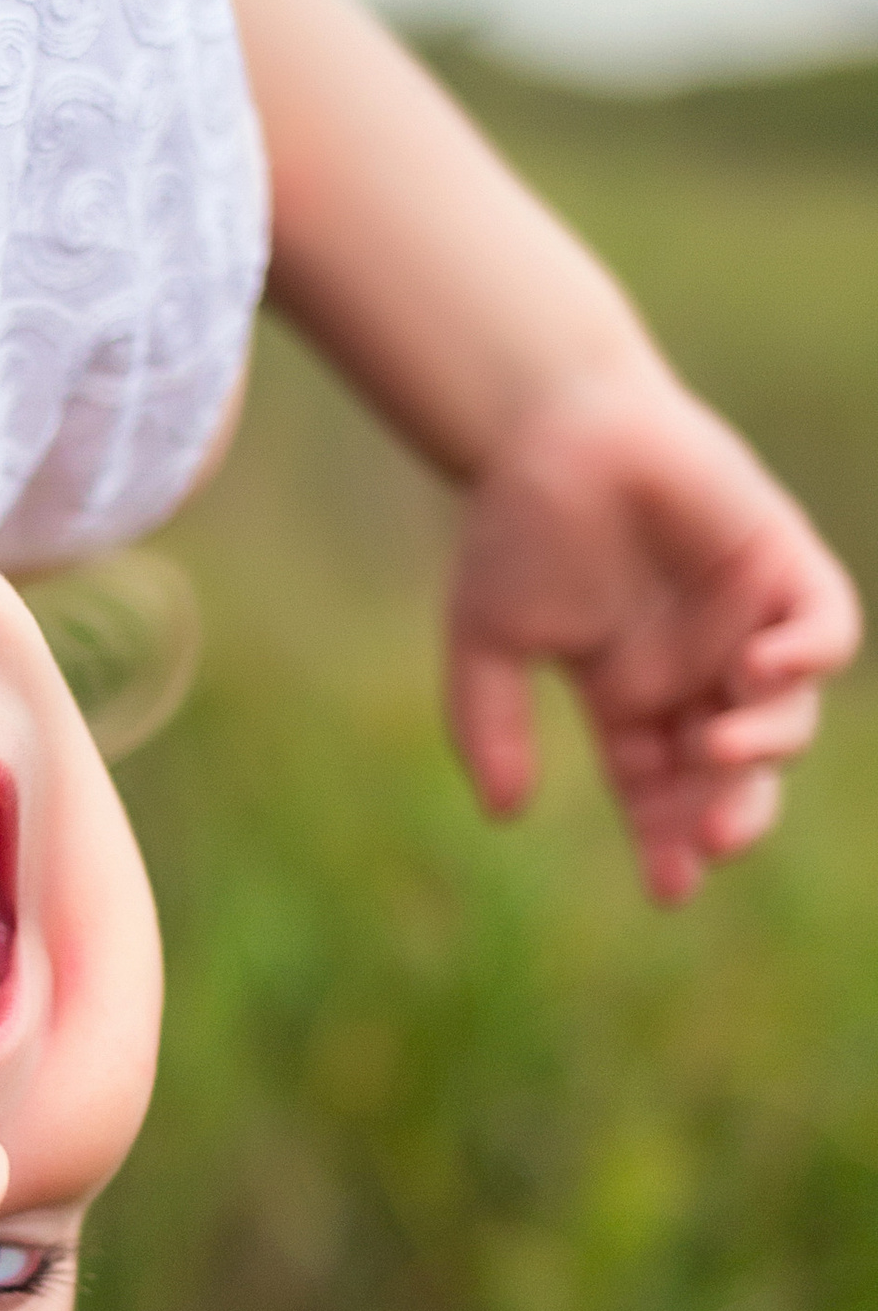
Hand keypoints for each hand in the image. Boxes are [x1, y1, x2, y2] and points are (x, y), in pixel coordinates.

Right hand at [445, 364, 861, 901]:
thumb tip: (506, 814)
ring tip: (723, 751)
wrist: (551, 420)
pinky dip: (808, 658)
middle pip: (731, 770)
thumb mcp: (487, 640)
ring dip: (765, 746)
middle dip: (730, 815)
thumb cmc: (514, 524)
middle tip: (715, 842)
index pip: (659, 792)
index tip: (669, 890)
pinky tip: (761, 672)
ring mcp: (744, 619)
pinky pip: (825, 628)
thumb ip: (489, 724)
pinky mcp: (781, 562)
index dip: (667, 843)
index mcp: (629, 697)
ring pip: (786, 714)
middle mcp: (695, 669)